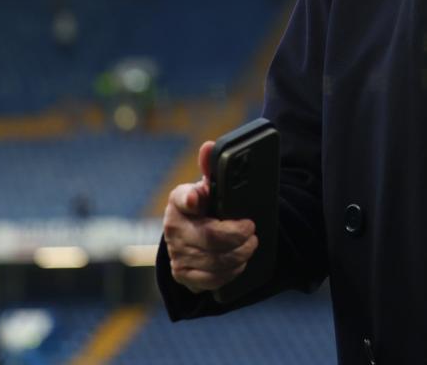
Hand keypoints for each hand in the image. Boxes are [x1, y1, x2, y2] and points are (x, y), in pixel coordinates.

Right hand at [162, 140, 258, 293]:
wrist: (193, 238)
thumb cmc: (207, 207)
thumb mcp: (211, 188)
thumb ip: (212, 168)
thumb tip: (208, 146)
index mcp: (179, 200)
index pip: (182, 197)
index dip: (190, 198)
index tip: (198, 197)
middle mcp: (173, 227)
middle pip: (210, 237)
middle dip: (238, 237)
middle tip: (253, 232)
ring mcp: (176, 253)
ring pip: (214, 261)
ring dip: (239, 255)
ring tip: (251, 246)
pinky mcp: (182, 274)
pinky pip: (210, 279)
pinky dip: (231, 272)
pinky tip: (240, 263)